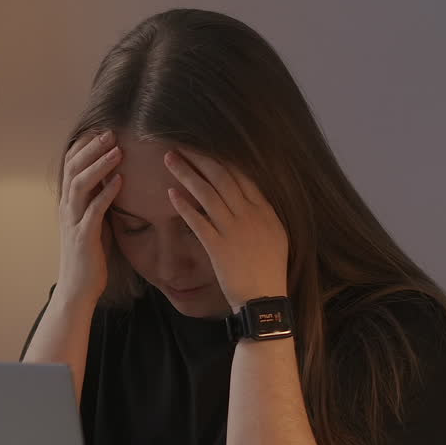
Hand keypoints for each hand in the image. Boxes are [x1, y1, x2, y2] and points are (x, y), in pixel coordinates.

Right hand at [57, 130, 123, 304]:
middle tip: (110, 132)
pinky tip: (120, 181)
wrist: (78, 289)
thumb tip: (113, 180)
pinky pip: (94, 211)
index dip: (84, 146)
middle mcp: (67, 208)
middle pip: (73, 168)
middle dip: (91, 148)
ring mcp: (73, 222)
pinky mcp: (83, 237)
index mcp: (69, 203)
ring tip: (117, 150)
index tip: (102, 129)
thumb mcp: (93, 222)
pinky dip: (106, 193)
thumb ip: (98, 201)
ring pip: (80, 185)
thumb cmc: (89, 256)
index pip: (71, 165)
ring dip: (99, 165)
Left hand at [164, 148, 288, 309]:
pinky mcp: (218, 247)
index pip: (241, 176)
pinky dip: (184, 205)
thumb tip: (249, 198)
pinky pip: (198, 221)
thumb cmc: (269, 271)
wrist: (265, 299)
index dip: (221, 159)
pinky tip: (170, 193)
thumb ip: (262, 215)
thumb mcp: (275, 236)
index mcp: (265, 211)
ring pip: (207, 194)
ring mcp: (234, 230)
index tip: (204, 146)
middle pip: (222, 178)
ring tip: (170, 159)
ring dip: (187, 173)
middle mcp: (250, 215)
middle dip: (200, 158)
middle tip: (181, 144)